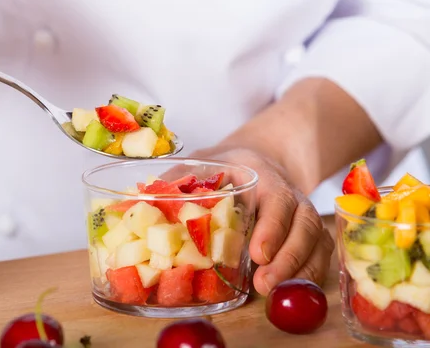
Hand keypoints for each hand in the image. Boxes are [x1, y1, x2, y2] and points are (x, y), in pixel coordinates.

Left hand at [190, 146, 335, 295]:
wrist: (256, 160)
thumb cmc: (224, 166)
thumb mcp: (200, 163)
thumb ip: (175, 180)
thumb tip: (134, 202)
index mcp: (264, 177)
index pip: (278, 200)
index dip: (272, 227)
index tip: (257, 253)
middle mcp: (290, 196)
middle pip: (304, 225)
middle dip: (287, 258)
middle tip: (262, 284)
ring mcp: (302, 216)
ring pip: (316, 242)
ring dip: (299, 271)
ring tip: (272, 293)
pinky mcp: (307, 234)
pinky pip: (319, 254)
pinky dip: (309, 274)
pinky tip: (289, 292)